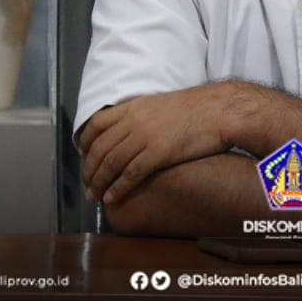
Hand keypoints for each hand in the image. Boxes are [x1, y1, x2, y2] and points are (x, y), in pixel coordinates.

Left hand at [78, 85, 234, 204]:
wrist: (219, 110)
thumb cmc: (197, 108)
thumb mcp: (161, 103)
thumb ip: (143, 115)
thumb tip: (133, 129)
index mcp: (134, 106)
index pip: (97, 124)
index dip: (85, 142)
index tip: (82, 156)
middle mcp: (135, 120)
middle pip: (100, 147)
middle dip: (89, 169)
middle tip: (87, 185)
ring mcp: (145, 136)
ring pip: (111, 162)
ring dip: (99, 182)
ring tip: (94, 196)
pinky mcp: (159, 152)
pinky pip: (131, 173)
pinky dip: (118, 187)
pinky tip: (112, 197)